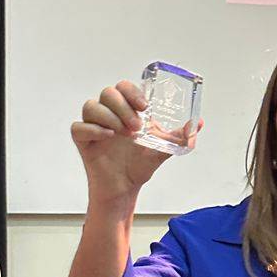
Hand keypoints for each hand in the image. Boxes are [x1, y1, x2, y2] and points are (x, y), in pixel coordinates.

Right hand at [71, 80, 202, 204]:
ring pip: (91, 106)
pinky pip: (78, 126)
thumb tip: (198, 123)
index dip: (133, 91)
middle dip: (123, 106)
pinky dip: (92, 129)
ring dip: (109, 116)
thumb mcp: (163, 149)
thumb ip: (179, 136)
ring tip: (123, 133)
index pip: (124, 87)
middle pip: (108, 93)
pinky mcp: (83, 140)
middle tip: (136, 126)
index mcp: (126, 110)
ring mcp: (94, 126)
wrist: (125, 188)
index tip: (145, 106)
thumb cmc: (139, 166)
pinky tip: (107, 136)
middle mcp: (109, 114)